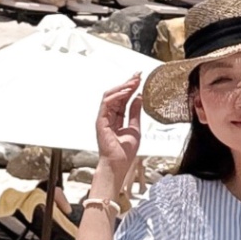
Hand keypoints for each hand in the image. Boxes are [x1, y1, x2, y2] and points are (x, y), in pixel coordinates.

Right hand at [95, 77, 142, 191]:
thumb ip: (135, 112)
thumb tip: (139, 97)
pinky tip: (127, 92)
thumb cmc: (125, 151)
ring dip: (122, 87)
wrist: (119, 164)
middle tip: (138, 75)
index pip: (124, 99)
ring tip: (134, 82)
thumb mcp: (135, 128)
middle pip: (117, 94)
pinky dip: (116, 96)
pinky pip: (106, 104)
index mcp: (117, 118)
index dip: (131, 88)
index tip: (140, 79)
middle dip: (127, 83)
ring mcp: (103, 118)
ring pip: (110, 96)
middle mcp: (109, 116)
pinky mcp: (100, 121)